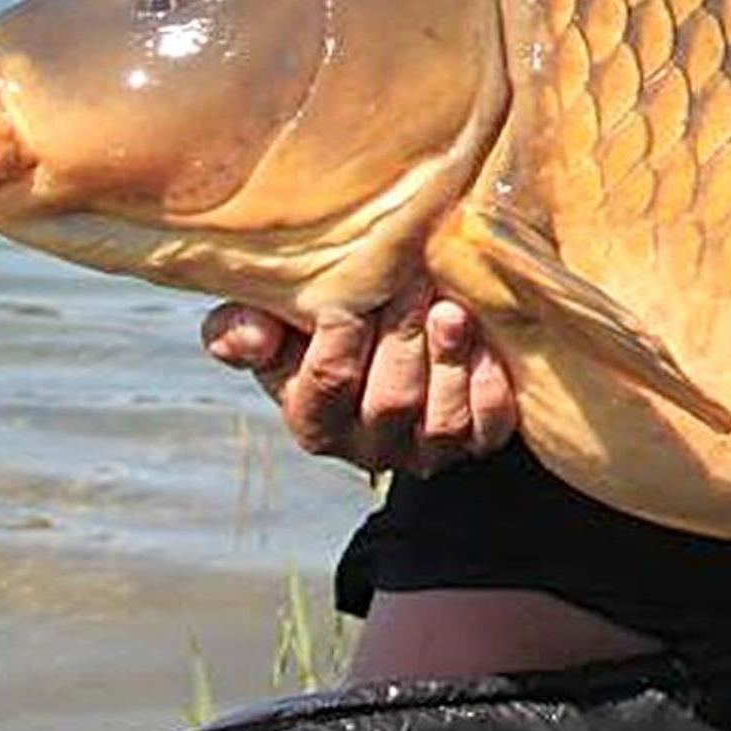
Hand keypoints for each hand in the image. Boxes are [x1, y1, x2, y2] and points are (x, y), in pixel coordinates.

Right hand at [201, 281, 518, 475]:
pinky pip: (487, 427)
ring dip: (448, 361)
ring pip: (440, 421)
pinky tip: (486, 344)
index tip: (353, 290)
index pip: (327, 385)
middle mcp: (370, 446)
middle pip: (390, 401)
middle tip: (414, 280)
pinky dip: (488, 386)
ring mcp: (426, 449)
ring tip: (451, 311)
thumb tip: (249, 335)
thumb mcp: (277, 324)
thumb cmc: (325, 330)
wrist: (395, 342)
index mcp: (314, 421)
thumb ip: (241, 327)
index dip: (341, 337)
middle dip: (402, 337)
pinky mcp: (476, 441)